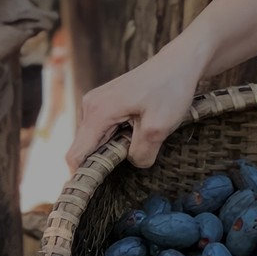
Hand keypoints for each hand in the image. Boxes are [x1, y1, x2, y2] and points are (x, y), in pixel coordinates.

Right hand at [65, 40, 204, 172]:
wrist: (180, 62)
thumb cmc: (170, 89)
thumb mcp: (159, 127)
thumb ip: (141, 153)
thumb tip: (135, 163)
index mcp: (97, 112)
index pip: (76, 155)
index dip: (83, 177)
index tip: (98, 193)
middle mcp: (90, 106)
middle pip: (85, 148)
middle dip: (104, 162)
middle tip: (132, 163)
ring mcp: (97, 102)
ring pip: (96, 140)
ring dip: (114, 149)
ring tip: (141, 143)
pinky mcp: (107, 102)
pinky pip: (105, 130)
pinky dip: (118, 138)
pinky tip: (139, 134)